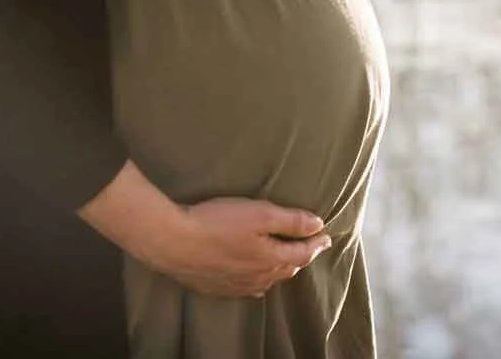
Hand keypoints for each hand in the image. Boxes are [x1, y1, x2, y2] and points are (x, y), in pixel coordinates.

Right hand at [78, 163, 330, 298]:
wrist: (173, 242)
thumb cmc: (217, 222)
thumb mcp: (260, 213)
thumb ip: (291, 221)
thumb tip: (318, 225)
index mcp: (271, 260)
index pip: (302, 253)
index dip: (316, 243)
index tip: (326, 236)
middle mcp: (258, 277)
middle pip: (287, 269)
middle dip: (300, 256)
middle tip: (309, 246)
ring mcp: (237, 285)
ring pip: (267, 280)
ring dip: (280, 269)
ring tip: (286, 260)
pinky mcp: (218, 287)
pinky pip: (247, 287)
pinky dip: (258, 281)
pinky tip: (255, 280)